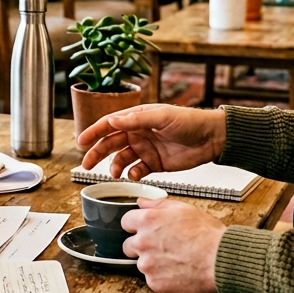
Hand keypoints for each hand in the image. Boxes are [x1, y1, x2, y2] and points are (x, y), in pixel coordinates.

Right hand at [78, 104, 224, 179]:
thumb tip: (112, 120)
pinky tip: (133, 175)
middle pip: (111, 144)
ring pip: (121, 159)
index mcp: (137, 118)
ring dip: (114, 166)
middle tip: (86, 164)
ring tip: (114, 173)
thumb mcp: (162, 117)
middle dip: (97, 153)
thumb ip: (136, 120)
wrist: (212, 139)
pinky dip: (132, 175)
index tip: (81, 141)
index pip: (109, 124)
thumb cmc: (190, 121)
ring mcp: (146, 149)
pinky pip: (137, 170)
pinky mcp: (155, 163)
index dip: (94, 132)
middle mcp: (138, 133)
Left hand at [123, 199, 224, 292]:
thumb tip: (142, 203)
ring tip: (176, 260)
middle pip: (128, 245)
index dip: (136, 225)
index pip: (126, 222)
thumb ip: (158, 205)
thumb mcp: (184, 209)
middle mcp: (143, 243)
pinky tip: (178, 272)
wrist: (221, 261)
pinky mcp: (155, 283)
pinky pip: (153, 280)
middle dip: (141, 246)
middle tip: (163, 247)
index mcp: (148, 221)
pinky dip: (163, 278)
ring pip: (141, 264)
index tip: (144, 229)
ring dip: (153, 263)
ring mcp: (147, 265)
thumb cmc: (208, 235)